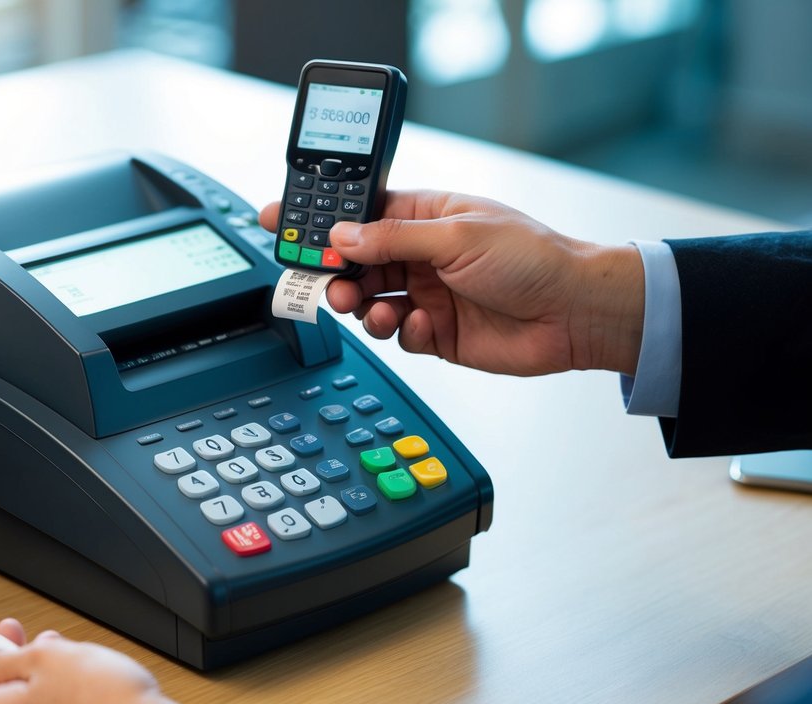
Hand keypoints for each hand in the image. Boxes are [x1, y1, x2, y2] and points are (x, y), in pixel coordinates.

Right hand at [260, 190, 643, 375]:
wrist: (577, 315)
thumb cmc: (535, 259)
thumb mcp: (457, 236)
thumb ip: (393, 237)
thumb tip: (342, 234)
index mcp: (425, 216)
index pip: (359, 213)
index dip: (320, 220)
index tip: (281, 222)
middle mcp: (421, 255)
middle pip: (354, 262)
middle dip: (335, 273)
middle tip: (328, 284)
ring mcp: (427, 294)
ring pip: (369, 302)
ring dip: (364, 307)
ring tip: (376, 310)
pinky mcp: (436, 334)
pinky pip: (398, 335)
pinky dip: (402, 334)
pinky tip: (422, 326)